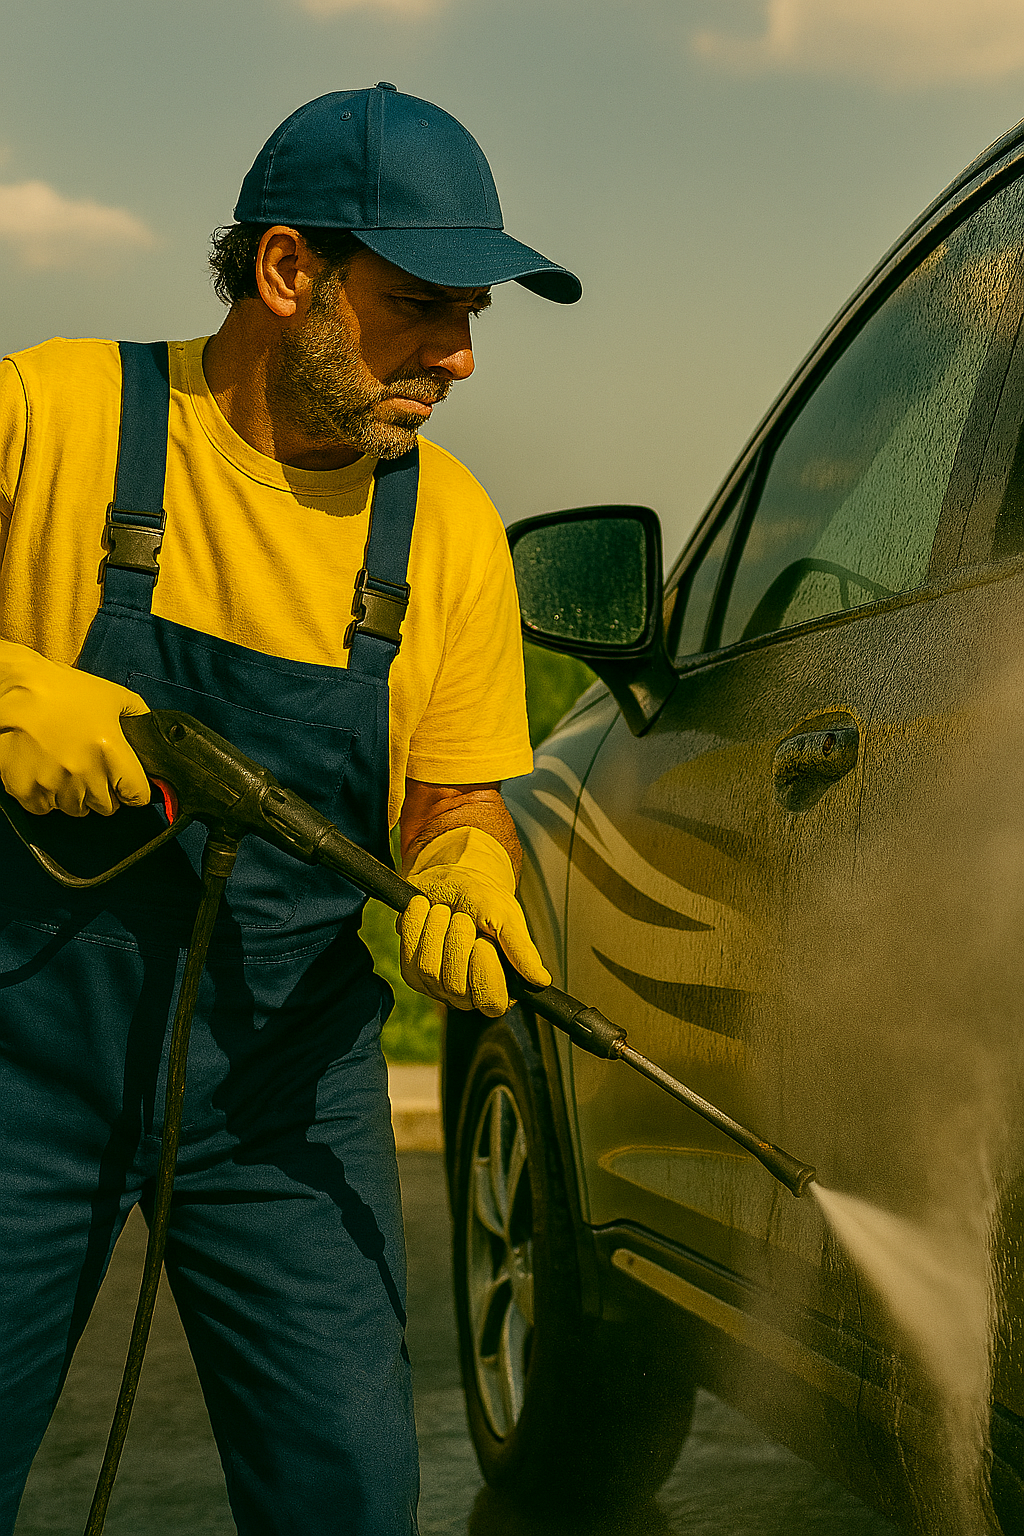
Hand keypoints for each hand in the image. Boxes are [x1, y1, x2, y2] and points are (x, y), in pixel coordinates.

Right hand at [0, 642, 150, 815]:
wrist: (13, 687)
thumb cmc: (62, 689)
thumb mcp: (112, 695)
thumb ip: (138, 716)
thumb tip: (153, 734)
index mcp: (110, 752)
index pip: (137, 796)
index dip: (134, 791)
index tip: (127, 785)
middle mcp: (84, 773)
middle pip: (107, 806)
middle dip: (104, 792)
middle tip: (91, 770)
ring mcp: (53, 784)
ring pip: (76, 808)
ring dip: (75, 795)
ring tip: (65, 768)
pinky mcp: (25, 790)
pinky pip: (44, 808)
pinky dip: (45, 796)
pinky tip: (44, 772)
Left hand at [399, 826, 550, 1017]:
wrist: (454, 879)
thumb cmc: (486, 900)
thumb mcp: (507, 917)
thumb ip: (521, 949)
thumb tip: (541, 980)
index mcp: (501, 986)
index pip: (492, 1002)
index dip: (485, 972)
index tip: (484, 940)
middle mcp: (469, 995)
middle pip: (455, 986)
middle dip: (458, 942)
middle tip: (463, 918)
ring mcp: (438, 987)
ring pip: (428, 971)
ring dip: (436, 930)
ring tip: (446, 911)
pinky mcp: (413, 974)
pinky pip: (408, 957)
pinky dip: (416, 925)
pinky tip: (425, 909)